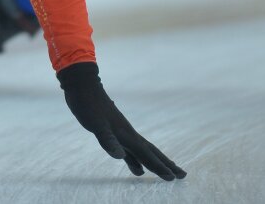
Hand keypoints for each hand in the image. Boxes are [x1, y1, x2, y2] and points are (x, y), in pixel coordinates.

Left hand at [57, 62, 185, 180]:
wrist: (83, 86)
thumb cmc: (88, 104)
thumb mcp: (95, 124)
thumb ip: (108, 140)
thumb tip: (120, 156)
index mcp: (126, 134)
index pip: (146, 154)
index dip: (159, 167)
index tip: (173, 178)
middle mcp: (127, 134)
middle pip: (151, 152)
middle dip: (166, 164)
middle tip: (182, 175)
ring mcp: (121, 132)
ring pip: (142, 151)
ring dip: (154, 163)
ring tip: (165, 173)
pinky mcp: (113, 131)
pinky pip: (130, 150)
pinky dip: (135, 160)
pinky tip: (136, 167)